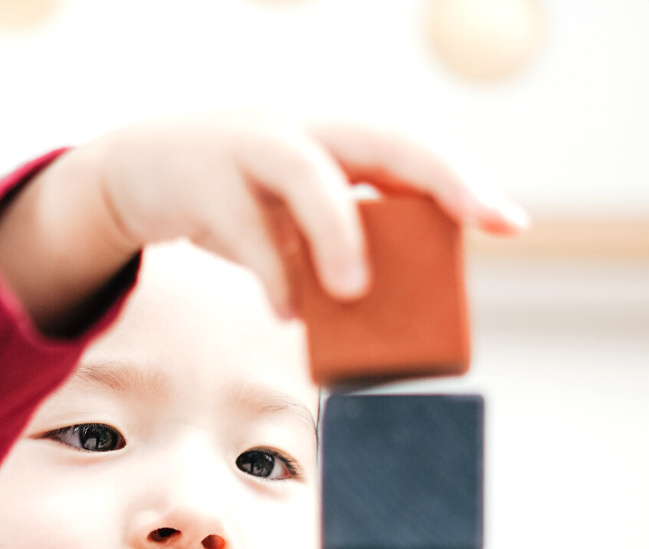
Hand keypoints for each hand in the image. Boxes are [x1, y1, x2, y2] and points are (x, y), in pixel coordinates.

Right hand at [0, 112, 525, 331]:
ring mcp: (248, 149)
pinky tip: (288, 313)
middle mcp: (302, 132)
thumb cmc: (236, 199)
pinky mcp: (202, 181)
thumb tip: (381, 315)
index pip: (411, 153)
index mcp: (334, 141)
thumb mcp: (291, 217)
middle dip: (435, 178)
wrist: (139, 171)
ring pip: (305, 172)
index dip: (462, 184)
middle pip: (379, 141)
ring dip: (336, 230)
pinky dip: (270, 274)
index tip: (509, 224)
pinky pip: (244, 229)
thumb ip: (334, 249)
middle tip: (474, 224)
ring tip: (354, 292)